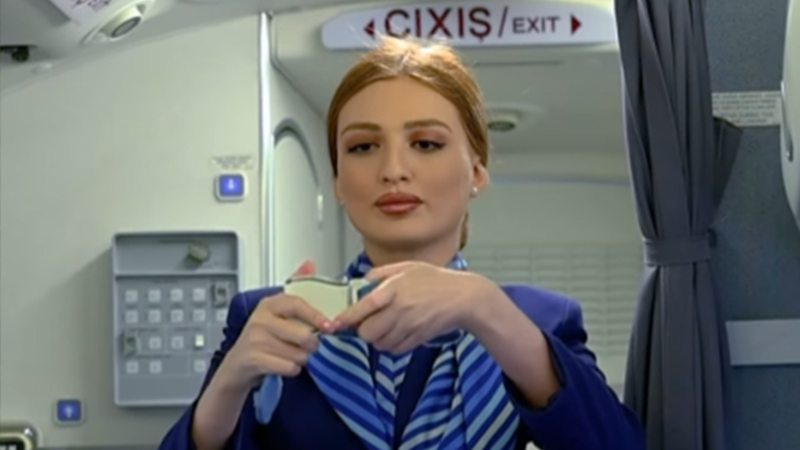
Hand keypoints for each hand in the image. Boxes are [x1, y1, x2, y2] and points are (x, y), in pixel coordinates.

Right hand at [217, 260, 335, 390]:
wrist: (237, 367)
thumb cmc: (262, 339)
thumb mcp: (277, 313)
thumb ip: (295, 290)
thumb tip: (309, 264)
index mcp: (269, 304)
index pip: (297, 304)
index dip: (316, 316)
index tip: (330, 326)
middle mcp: (260, 319)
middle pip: (303, 335)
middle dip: (311, 345)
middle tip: (307, 346)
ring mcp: (255, 339)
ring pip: (298, 354)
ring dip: (301, 359)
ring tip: (290, 355)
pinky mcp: (253, 359)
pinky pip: (288, 367)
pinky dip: (291, 369)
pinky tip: (283, 365)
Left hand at [333, 261, 485, 353]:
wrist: (463, 299)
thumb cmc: (435, 280)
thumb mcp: (406, 267)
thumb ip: (380, 273)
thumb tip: (360, 282)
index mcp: (394, 289)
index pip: (364, 307)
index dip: (346, 318)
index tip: (334, 323)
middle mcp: (400, 310)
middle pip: (367, 332)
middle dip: (363, 329)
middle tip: (367, 320)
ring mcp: (409, 327)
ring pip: (379, 344)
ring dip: (376, 337)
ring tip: (384, 325)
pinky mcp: (416, 340)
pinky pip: (393, 350)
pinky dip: (389, 344)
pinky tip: (396, 331)